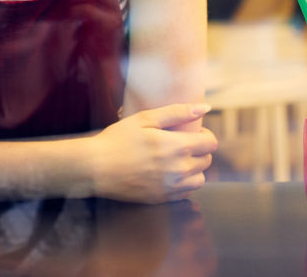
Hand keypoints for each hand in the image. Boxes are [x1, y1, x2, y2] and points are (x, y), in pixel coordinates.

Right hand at [86, 104, 216, 203]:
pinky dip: (184, 183)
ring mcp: (172, 187)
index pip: (211, 143)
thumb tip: (205, 107)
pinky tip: (169, 173)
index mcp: (178, 146)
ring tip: (176, 159)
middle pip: (207, 161)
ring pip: (200, 179)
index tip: (191, 132)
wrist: (96, 168)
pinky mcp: (163, 198)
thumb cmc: (118, 139)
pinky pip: (186, 193)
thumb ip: (177, 112)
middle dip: (199, 150)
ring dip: (194, 168)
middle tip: (181, 143)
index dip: (204, 135)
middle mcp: (179, 169)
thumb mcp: (146, 118)